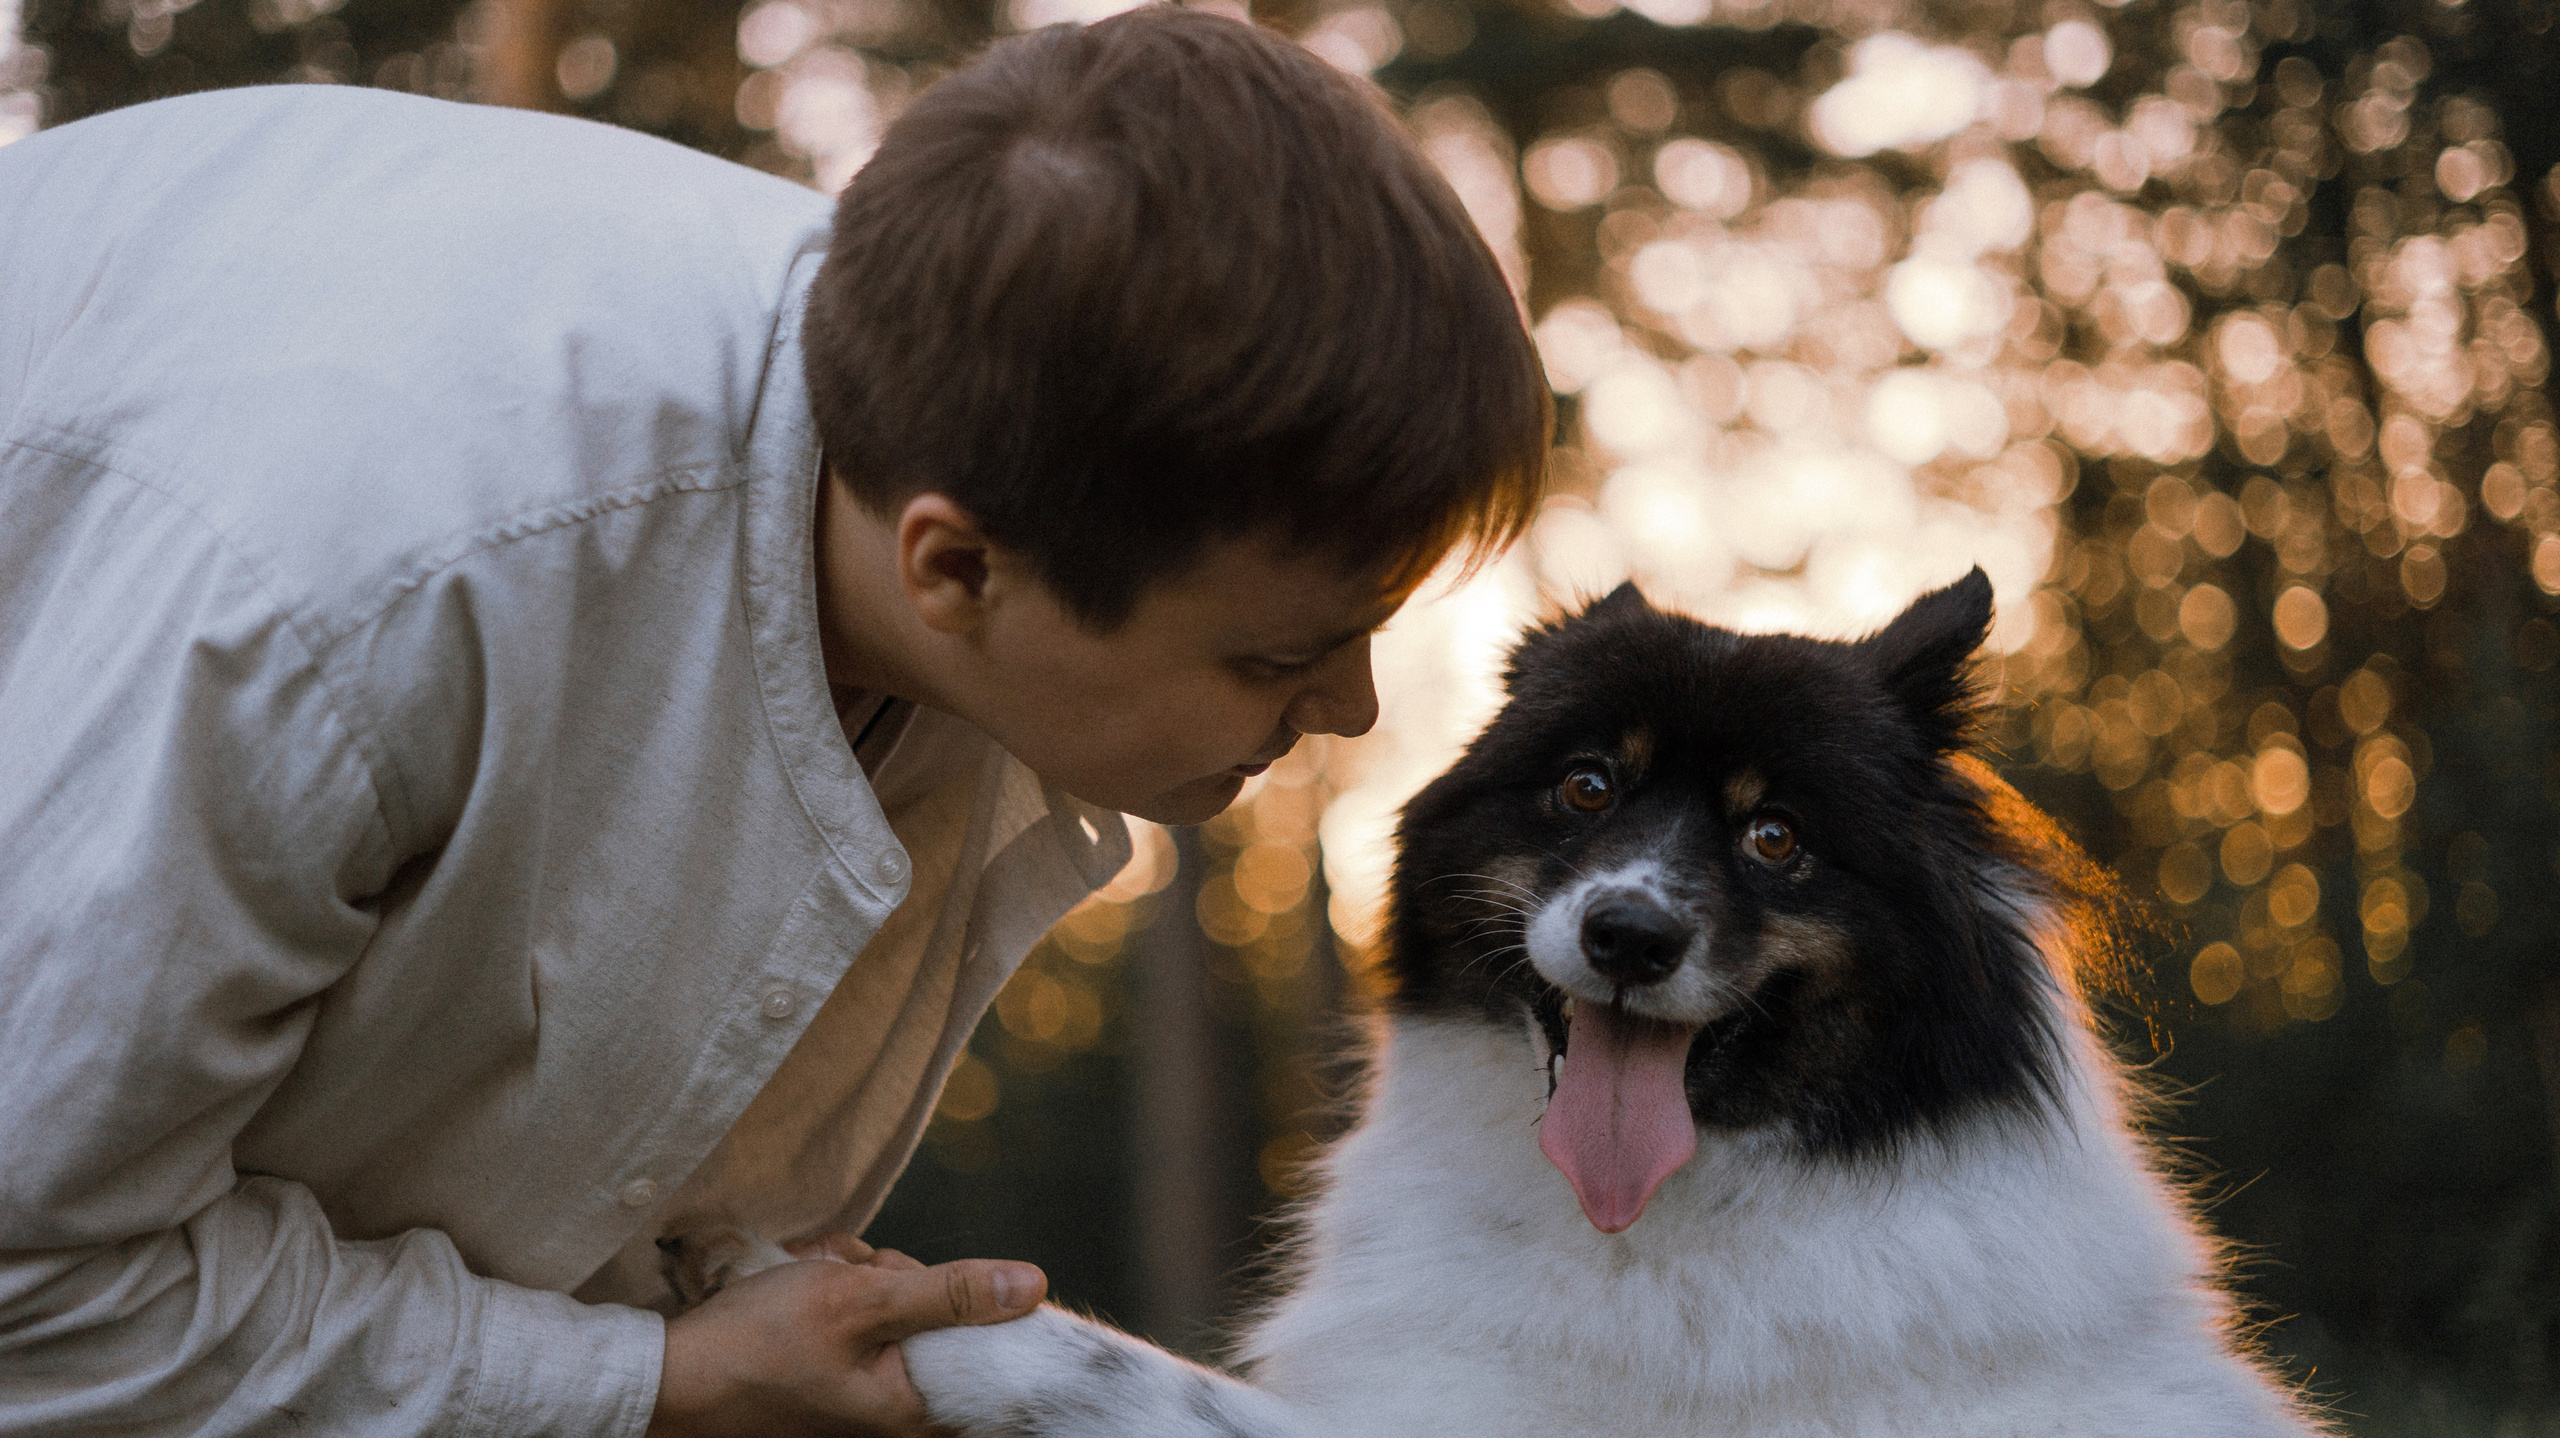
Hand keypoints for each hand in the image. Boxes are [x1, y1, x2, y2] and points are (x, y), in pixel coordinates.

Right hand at [646, 1235, 1045, 1437]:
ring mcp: (865, 1384)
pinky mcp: (838, 1366)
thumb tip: (1031, 1285)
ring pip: (893, 1296)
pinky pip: (858, 1305)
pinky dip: (832, 1283)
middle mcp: (895, 1405)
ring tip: (809, 1280)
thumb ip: (950, 1294)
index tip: (917, 1281)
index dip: (968, 1297)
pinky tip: (798, 1282)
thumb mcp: (860, 1302)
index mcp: (916, 1408)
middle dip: (892, 1273)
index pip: (990, 1353)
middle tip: (846, 1277)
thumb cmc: (757, 1346)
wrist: (666, 1374)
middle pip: (937, 1309)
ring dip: (856, 1272)